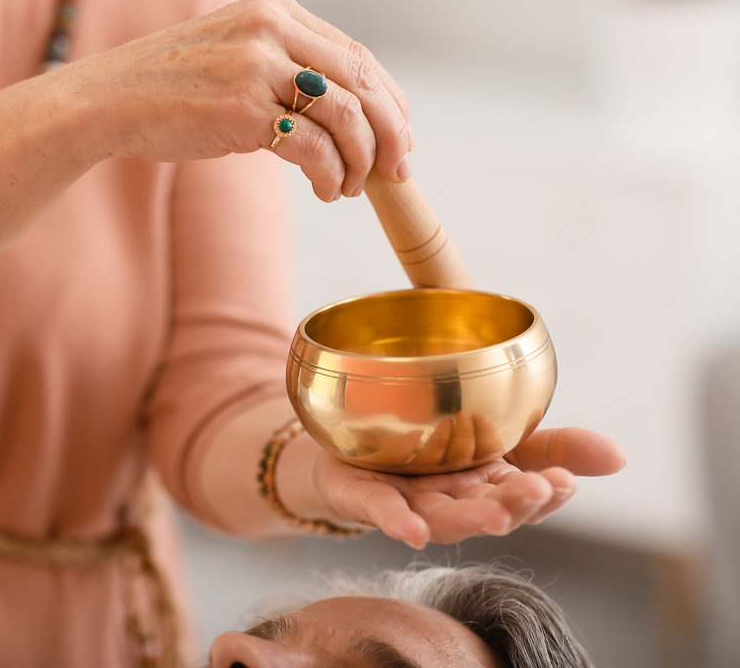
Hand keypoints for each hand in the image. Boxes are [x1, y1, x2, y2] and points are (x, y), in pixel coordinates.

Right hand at [69, 0, 412, 201]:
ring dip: (361, 161)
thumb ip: (287, 64)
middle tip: (399, 170)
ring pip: (346, 116)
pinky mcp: (242, 110)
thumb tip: (350, 111)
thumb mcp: (235, 54)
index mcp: (274, 8)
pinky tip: (325, 190)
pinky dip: (331, 175)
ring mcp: (256, 67)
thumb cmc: (170, 87)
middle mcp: (271, 28)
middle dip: (391, 132)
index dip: (389, 98)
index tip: (400, 133)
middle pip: (363, 80)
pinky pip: (313, 147)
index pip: (355, 53)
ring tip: (349, 187)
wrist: (108, 100)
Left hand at [304, 427, 625, 548]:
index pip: (528, 497)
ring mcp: (410, 504)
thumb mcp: (500, 436)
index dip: (549, 492)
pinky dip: (397, 522)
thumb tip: (619, 457)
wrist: (348, 449)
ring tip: (496, 515)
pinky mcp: (367, 499)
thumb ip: (555, 446)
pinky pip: (382, 512)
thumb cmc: (431, 449)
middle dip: (516, 503)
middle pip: (489, 509)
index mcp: (489, 488)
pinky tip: (413, 531)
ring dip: (471, 519)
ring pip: (444, 517)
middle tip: (540, 490)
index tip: (567, 480)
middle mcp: (453, 503)